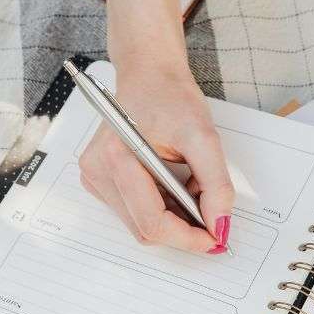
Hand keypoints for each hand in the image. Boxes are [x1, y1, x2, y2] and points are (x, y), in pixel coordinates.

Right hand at [77, 62, 235, 253]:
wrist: (149, 75)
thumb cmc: (170, 97)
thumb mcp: (203, 136)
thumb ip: (215, 184)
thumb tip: (219, 224)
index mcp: (116, 158)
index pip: (152, 222)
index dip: (187, 237)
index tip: (215, 237)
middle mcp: (97, 171)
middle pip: (145, 228)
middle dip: (183, 226)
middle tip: (210, 208)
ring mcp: (95, 177)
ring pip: (140, 224)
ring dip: (172, 216)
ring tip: (188, 184)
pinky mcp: (99, 179)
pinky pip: (134, 212)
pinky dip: (160, 207)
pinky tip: (171, 183)